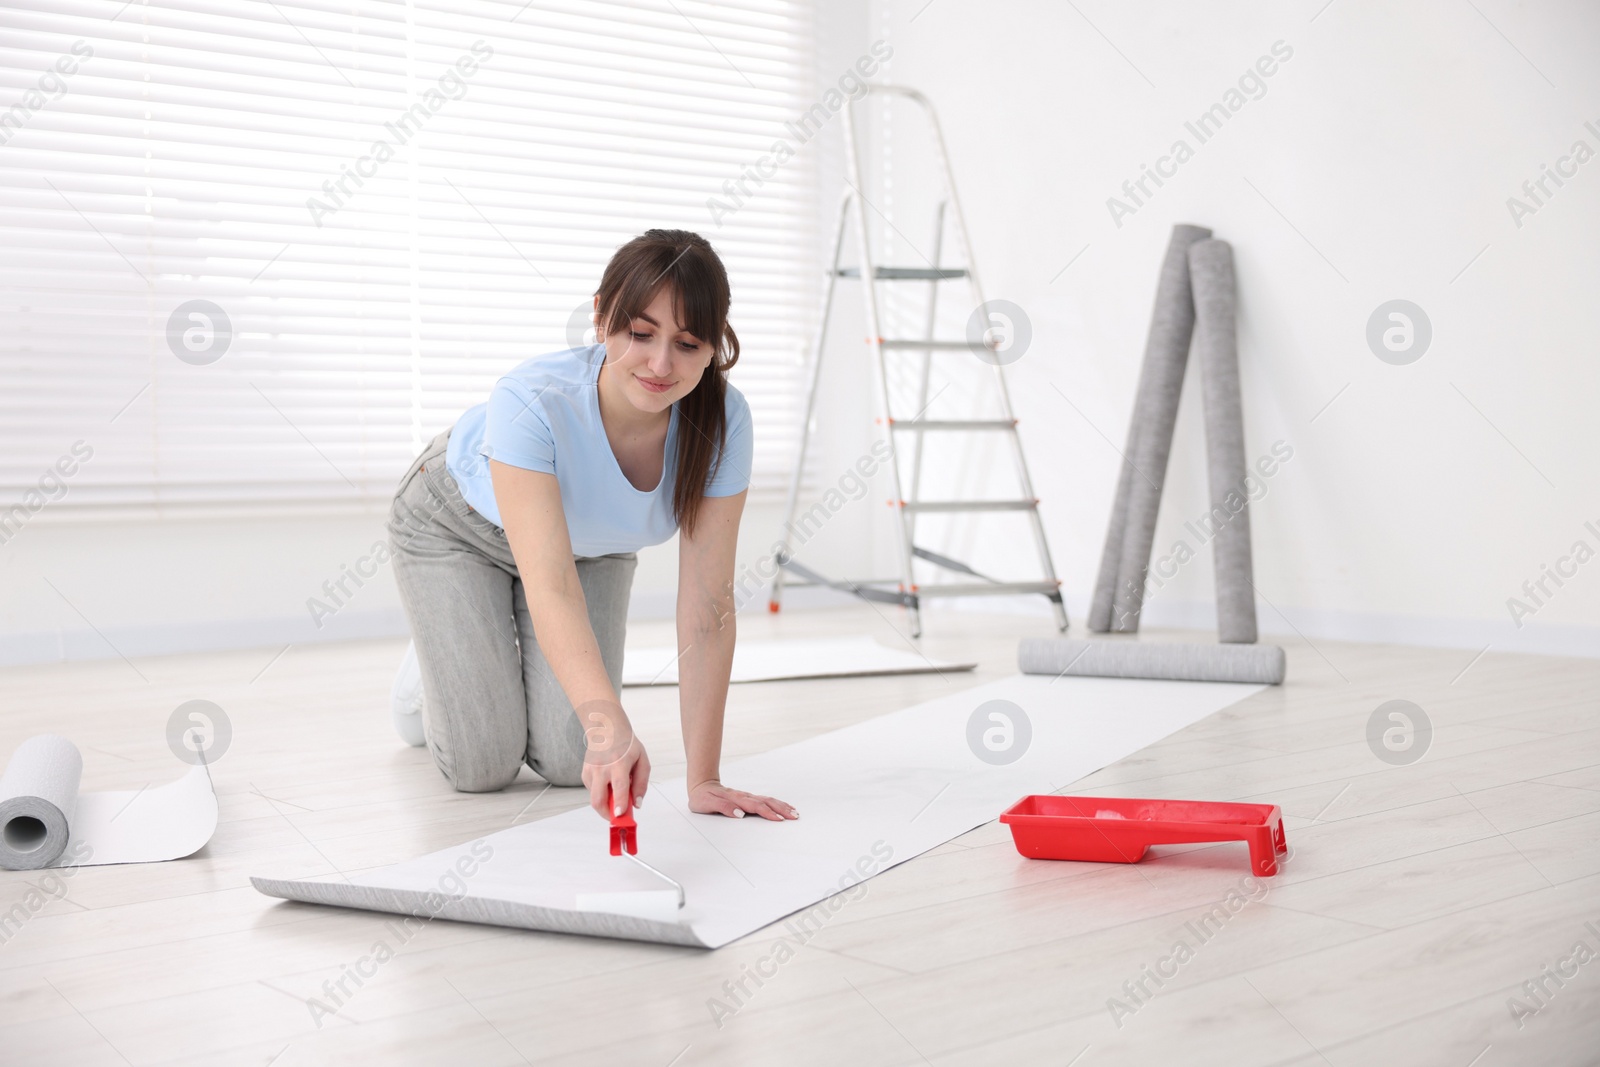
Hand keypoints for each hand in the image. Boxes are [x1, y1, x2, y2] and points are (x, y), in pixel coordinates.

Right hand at [578, 700, 650, 817]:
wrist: (606, 729)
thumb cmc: (627, 746)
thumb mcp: (642, 761)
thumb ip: (641, 784)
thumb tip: (637, 803)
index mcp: (619, 763)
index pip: (619, 787)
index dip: (619, 803)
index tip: (619, 815)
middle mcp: (602, 768)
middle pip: (598, 799)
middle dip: (606, 814)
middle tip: (616, 817)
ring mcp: (591, 771)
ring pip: (594, 798)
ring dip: (605, 804)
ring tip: (615, 794)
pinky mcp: (584, 773)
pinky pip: (592, 791)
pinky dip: (601, 793)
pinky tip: (608, 782)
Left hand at [688, 779, 797, 820]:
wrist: (701, 785)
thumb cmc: (703, 797)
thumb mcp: (707, 804)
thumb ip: (723, 808)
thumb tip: (740, 814)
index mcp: (736, 799)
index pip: (755, 806)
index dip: (767, 813)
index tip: (779, 819)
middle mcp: (744, 797)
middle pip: (766, 802)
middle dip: (781, 809)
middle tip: (794, 817)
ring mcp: (747, 797)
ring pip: (768, 800)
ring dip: (782, 806)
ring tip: (794, 813)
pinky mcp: (748, 799)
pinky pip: (765, 801)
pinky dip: (777, 804)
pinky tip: (783, 807)